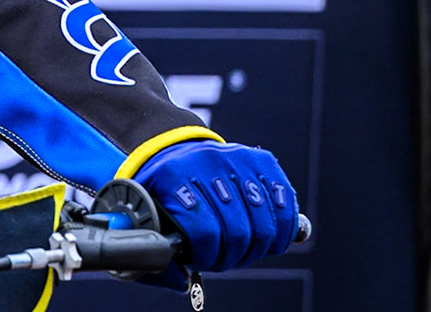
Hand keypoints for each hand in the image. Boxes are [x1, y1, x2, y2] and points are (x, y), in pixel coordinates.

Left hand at [135, 141, 299, 278]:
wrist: (174, 149)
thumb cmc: (162, 189)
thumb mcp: (146, 211)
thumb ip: (157, 248)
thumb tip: (182, 281)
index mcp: (172, 175)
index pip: (203, 230)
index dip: (206, 255)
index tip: (198, 260)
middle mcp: (206, 161)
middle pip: (237, 231)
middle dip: (231, 256)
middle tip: (221, 259)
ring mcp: (237, 158)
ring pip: (264, 223)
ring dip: (256, 248)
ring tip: (240, 250)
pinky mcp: (261, 160)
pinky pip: (284, 205)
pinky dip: (281, 230)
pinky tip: (267, 239)